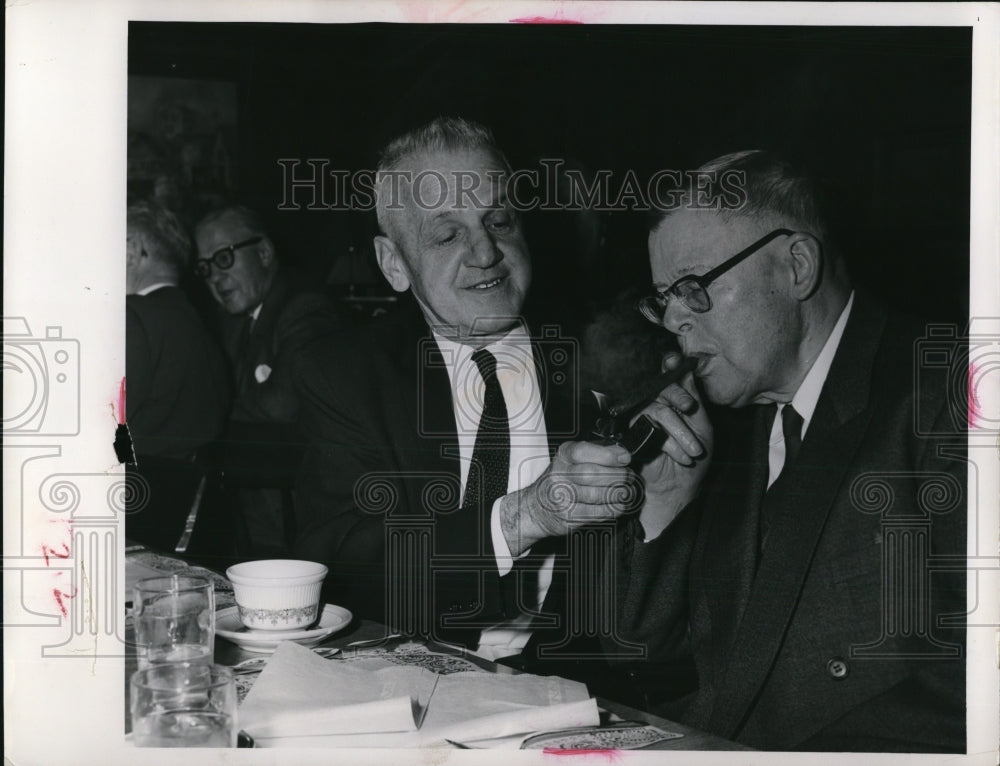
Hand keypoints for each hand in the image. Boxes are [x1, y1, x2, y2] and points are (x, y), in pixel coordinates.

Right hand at [500, 440, 638, 555]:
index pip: (582, 452)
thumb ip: (595, 453)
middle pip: (592, 474)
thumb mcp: (571, 460)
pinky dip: (613, 509)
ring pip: (597, 495)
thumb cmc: (560, 481)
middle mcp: (559, 476)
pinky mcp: (569, 517)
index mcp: (563, 457)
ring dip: (618, 494)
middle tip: (628, 476)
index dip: (607, 455)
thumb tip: (621, 453)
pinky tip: (619, 505)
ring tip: (626, 491)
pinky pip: (597, 513)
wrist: (536, 507)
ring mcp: (562, 498)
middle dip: (617, 475)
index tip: (624, 458)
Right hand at [636, 352, 712, 536]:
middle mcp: (655, 408)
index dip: (671, 367)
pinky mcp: (633, 437)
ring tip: (693, 451)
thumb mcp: (702, 426)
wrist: (680, 489)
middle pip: (661, 390)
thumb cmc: (694, 459)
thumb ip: (694, 398)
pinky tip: (679, 455)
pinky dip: (668, 442)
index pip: (668, 378)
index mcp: (672, 402)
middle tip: (691, 412)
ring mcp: (642, 422)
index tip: (675, 360)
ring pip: (657, 410)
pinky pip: (648, 428)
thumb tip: (687, 366)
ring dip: (680, 431)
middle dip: (680, 400)